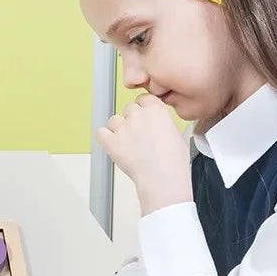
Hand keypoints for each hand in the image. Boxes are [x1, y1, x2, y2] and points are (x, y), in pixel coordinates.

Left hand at [96, 94, 191, 212]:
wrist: (163, 176)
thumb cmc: (173, 161)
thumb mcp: (176, 133)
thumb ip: (161, 123)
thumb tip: (156, 125)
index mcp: (156, 110)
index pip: (143, 99)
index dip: (142, 108)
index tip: (143, 117)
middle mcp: (138, 115)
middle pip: (128, 109)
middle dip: (131, 120)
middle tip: (137, 135)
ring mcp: (123, 127)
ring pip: (114, 120)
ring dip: (117, 129)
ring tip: (126, 143)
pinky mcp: (111, 141)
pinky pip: (100, 133)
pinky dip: (104, 137)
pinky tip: (111, 144)